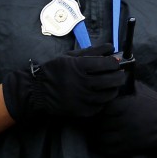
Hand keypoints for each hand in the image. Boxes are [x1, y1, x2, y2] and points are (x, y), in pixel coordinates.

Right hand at [2, 44, 125, 122]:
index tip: (115, 63)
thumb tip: (110, 47)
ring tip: (112, 85)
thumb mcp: (70, 56)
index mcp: (79, 66)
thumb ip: (91, 51)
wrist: (37, 91)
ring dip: (114, 89)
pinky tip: (101, 95)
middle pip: (111, 80)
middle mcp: (82, 83)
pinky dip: (103, 101)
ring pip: (109, 95)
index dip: (115, 62)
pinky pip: (100, 106)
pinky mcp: (81, 111)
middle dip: (119, 76)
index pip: (107, 63)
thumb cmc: (55, 70)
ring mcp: (82, 99)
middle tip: (119, 74)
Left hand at [85, 82, 156, 156]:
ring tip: (96, 130)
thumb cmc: (156, 104)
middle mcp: (122, 122)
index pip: (101, 108)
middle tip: (94, 119)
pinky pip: (108, 149)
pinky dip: (101, 145)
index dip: (98, 107)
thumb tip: (112, 80)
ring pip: (100, 137)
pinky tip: (101, 140)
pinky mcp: (128, 147)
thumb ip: (125, 86)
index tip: (98, 106)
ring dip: (96, 134)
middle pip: (98, 123)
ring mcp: (124, 136)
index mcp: (124, 106)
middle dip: (96, 121)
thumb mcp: (141, 90)